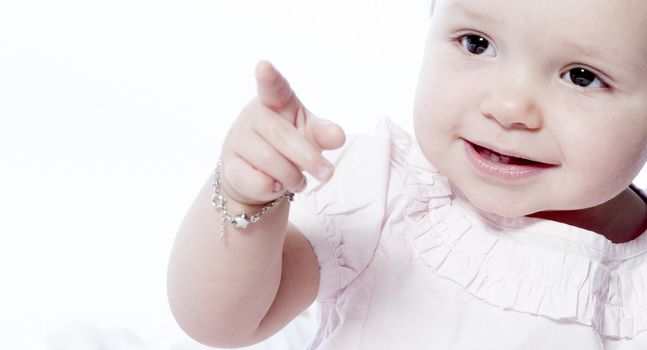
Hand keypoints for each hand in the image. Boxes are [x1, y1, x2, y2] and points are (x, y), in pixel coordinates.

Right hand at [219, 61, 345, 205]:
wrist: (258, 174)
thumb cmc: (289, 144)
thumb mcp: (309, 134)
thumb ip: (322, 132)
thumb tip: (338, 136)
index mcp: (276, 101)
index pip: (272, 87)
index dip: (268, 77)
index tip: (263, 66)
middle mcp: (253, 115)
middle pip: (281, 136)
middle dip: (308, 157)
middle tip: (327, 173)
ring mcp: (238, 139)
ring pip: (269, 162)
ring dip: (292, 177)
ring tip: (298, 180)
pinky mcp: (229, 166)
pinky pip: (256, 181)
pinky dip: (273, 189)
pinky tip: (276, 185)